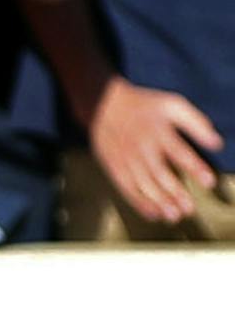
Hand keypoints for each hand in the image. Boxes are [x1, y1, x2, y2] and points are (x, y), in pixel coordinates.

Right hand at [88, 76, 221, 222]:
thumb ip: (196, 123)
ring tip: (174, 215)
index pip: (179, 152)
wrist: (102, 104)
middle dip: (175, 192)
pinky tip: (153, 214)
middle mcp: (141, 146)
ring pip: (143, 184)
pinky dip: (139, 203)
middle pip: (159, 173)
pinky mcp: (114, 167)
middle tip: (189, 208)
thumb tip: (217, 143)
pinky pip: (126, 188)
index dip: (195, 168)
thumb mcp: (172, 104)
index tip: (209, 182)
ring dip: (159, 201)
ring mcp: (126, 158)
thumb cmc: (144, 106)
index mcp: (158, 130)